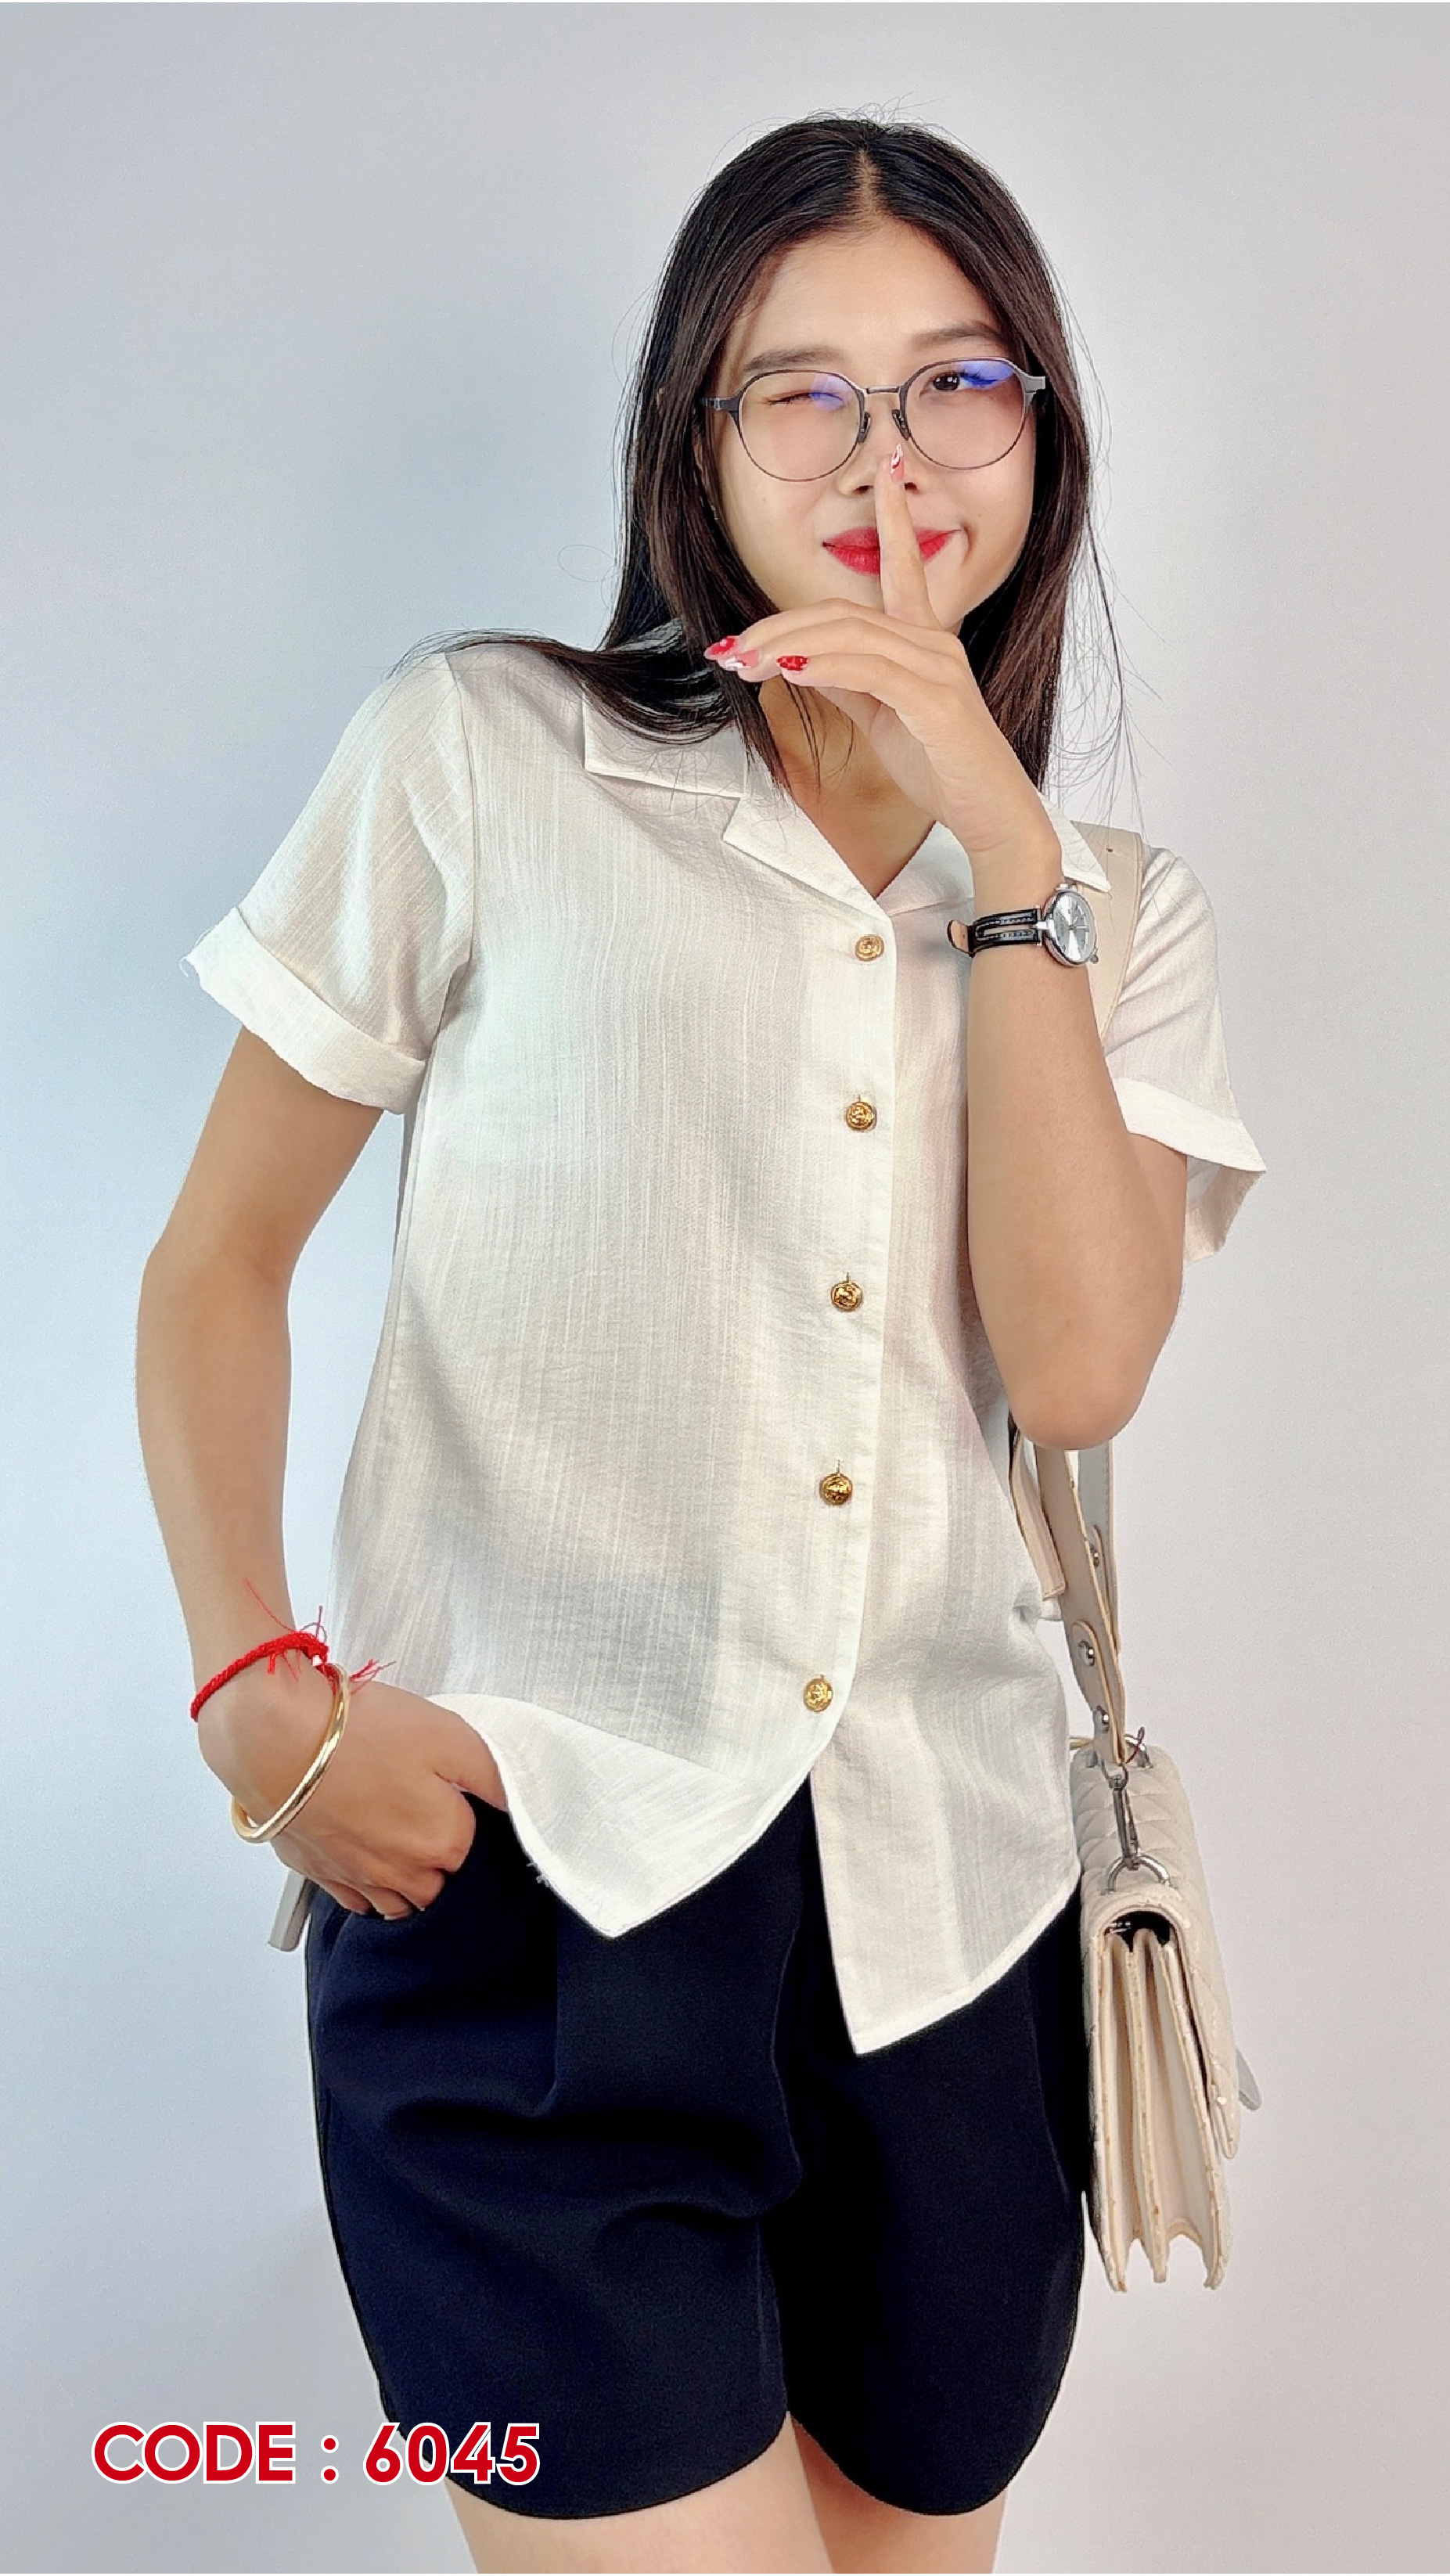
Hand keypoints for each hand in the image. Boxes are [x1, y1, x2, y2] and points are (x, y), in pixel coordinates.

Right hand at [197, 1667, 508, 1918]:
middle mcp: (406, 1875)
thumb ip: (494, 1776)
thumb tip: (524, 1804)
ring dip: (410, 1882)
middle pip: (442, 1885)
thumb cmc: (361, 1732)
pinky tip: (366, 1852)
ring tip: (402, 1839)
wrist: (273, 1739)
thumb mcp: (449, 1735)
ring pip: (401, 1902)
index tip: (461, 1800)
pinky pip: (358, 1899)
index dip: (472, 1823)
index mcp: (445, 1844)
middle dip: (444, 1861)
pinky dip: (368, 1885)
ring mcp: (360, 1880)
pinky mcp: (321, 1875)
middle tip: (430, 1816)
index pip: (479, 1853)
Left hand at [708, 448, 1058, 878]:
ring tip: (744, 664)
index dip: (895, 516)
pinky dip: (825, 667)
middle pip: (844, 612)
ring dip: (787, 647)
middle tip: (730, 648)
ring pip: (850, 636)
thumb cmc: (941, 767)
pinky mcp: (935, 700)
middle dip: (779, 626)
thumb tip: (799, 663)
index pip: (905, 565)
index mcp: (926, 640)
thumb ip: (848, 683)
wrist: (989, 812)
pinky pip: (870, 670)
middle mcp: (935, 643)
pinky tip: (790, 672)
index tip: (888, 467)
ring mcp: (938, 668)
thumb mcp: (883, 717)